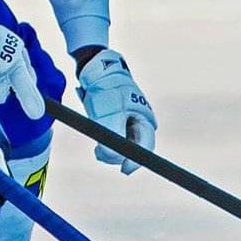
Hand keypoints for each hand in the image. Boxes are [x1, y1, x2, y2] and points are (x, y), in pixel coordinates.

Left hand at [75, 47, 156, 174]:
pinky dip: (104, 143)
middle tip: (98, 152)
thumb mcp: (109, 113)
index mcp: (144, 120)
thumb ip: (112, 136)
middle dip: (116, 154)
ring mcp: (127, 123)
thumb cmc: (106, 90)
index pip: (146, 147)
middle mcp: (139, 123)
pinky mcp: (116, 123)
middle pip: (132, 150)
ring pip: (120, 147)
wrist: (95, 71)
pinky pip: (112, 140)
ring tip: (97, 148)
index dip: (136, 161)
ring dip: (108, 150)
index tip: (124, 169)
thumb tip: (111, 155)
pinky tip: (97, 142)